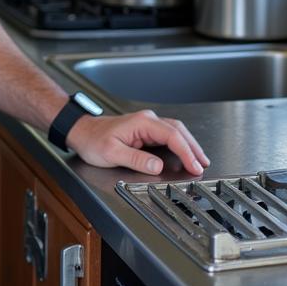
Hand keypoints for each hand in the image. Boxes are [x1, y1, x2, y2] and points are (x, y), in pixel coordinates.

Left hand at [65, 110, 208, 175]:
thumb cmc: (94, 141)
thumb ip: (136, 159)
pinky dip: (180, 144)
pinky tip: (184, 153)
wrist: (82, 132)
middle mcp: (147, 120)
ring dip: (188, 145)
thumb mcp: (112, 153)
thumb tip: (157, 165)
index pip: (172, 136)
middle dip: (193, 147)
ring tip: (199, 160)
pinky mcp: (145, 131)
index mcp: (142, 123)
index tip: (195, 165)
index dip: (186, 152)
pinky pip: (168, 135)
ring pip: (175, 131)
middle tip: (203, 164)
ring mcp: (147, 124)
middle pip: (178, 131)